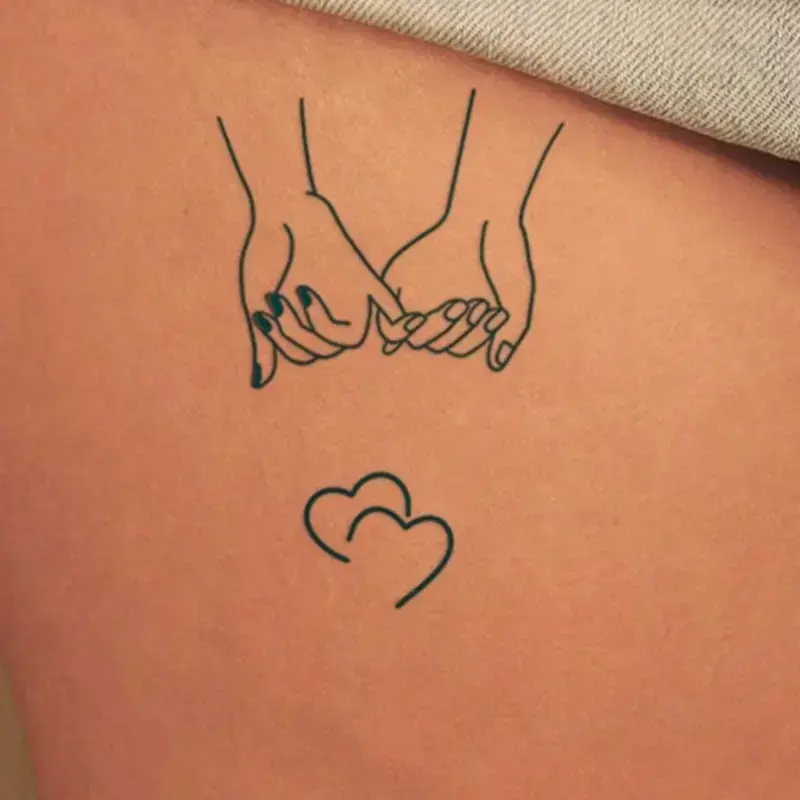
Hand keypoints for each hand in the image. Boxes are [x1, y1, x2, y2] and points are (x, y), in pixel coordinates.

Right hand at [245, 191, 413, 388]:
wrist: (283, 210)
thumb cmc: (267, 254)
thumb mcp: (258, 303)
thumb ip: (265, 344)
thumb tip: (261, 383)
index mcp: (308, 323)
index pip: (304, 355)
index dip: (283, 342)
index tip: (263, 312)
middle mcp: (333, 316)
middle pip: (322, 352)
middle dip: (294, 331)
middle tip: (277, 299)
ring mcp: (353, 301)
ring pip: (346, 342)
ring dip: (317, 324)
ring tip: (300, 292)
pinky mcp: (369, 281)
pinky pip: (390, 310)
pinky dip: (396, 322)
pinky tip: (403, 325)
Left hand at [377, 220, 512, 367]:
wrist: (483, 213)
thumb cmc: (504, 254)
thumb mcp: (516, 296)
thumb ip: (511, 332)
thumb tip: (496, 363)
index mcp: (462, 320)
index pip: (459, 347)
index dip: (473, 338)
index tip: (491, 311)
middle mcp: (437, 313)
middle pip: (438, 345)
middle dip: (458, 331)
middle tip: (474, 303)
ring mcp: (416, 301)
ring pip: (416, 340)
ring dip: (436, 330)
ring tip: (458, 304)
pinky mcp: (397, 288)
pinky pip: (391, 325)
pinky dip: (402, 329)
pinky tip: (419, 316)